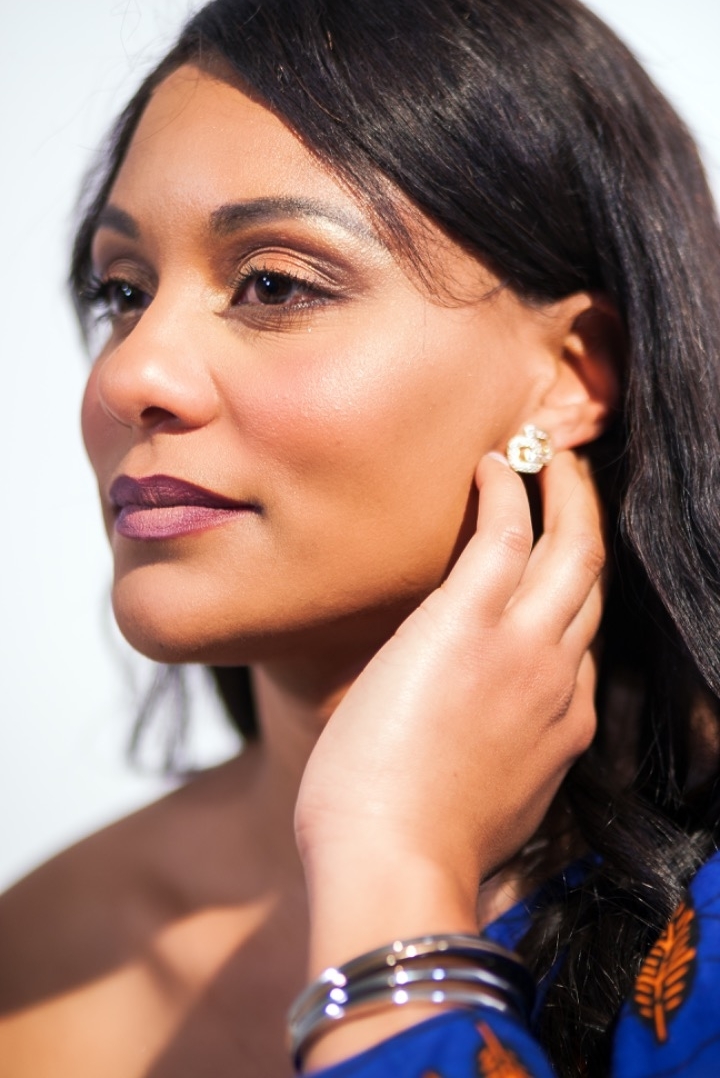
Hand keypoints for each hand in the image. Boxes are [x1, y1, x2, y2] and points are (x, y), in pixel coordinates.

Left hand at [296, 451, 603, 977]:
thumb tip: (464, 732)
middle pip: (591, 586)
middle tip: (573, 484)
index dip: (567, 607)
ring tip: (548, 456)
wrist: (392, 867)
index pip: (580, 650)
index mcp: (562, 729)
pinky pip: (506, 534)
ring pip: (571, 551)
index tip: (544, 580)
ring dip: (567, 494)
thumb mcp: (485, 804)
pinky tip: (493, 465)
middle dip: (588, 528)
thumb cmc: (413, 848)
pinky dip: (508, 491)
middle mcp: (558, 680)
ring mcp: (521, 649)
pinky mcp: (468, 623)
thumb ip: (495, 756)